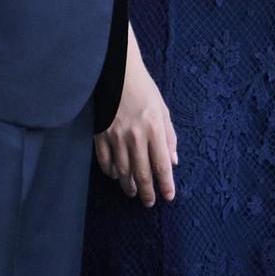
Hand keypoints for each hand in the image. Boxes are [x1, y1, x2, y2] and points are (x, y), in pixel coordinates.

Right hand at [94, 37, 176, 205]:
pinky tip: (115, 176)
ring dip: (128, 185)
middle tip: (149, 202)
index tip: (168, 196)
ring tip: (132, 192)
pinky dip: (110, 171)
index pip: (162, 165)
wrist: (118, 73)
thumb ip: (169, 138)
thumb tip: (173, 162)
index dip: (166, 184)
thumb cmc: (144, 90)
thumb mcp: (164, 111)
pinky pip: (105, 160)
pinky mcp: (100, 134)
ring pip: (122, 170)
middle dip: (147, 192)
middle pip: (142, 173)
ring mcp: (116, 136)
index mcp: (155, 130)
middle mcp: (136, 136)